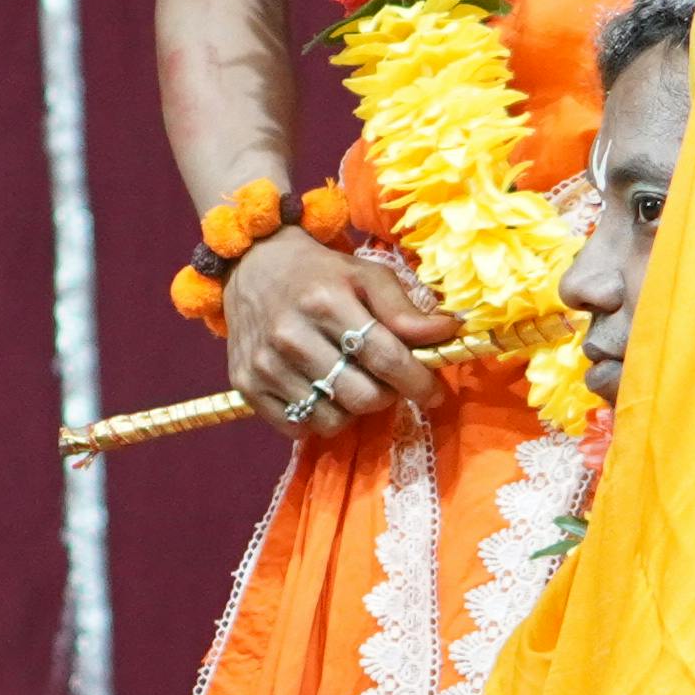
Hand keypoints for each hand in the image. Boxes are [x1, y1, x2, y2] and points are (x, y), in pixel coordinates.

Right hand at [218, 227, 452, 436]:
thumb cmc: (319, 273)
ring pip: (332, 419)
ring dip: (353, 409)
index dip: (418, 381)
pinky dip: (319, 418)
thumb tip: (448, 332)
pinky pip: (298, 428)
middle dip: (386, 395)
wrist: (252, 266)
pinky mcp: (245, 385)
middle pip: (361, 396)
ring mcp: (265, 364)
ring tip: (352, 383)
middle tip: (386, 381)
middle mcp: (290, 335)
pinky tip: (322, 392)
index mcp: (325, 301)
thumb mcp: (366, 275)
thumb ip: (405, 308)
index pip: (385, 357)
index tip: (433, 392)